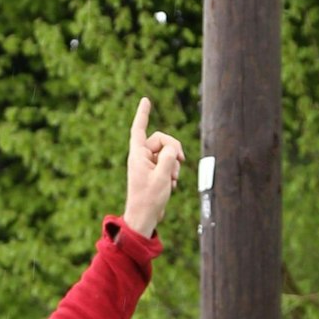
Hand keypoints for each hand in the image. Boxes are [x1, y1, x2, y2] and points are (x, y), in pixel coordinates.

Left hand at [122, 97, 183, 238]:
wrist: (144, 218)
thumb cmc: (149, 199)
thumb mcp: (162, 176)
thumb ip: (169, 157)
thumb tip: (172, 148)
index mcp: (137, 155)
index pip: (139, 128)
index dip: (143, 113)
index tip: (146, 100)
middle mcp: (141, 157)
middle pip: (161, 140)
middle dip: (173, 149)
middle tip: (181, 161)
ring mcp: (147, 165)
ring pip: (166, 153)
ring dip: (173, 164)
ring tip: (172, 180)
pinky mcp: (153, 173)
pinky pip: (167, 164)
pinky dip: (172, 172)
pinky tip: (171, 185)